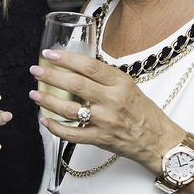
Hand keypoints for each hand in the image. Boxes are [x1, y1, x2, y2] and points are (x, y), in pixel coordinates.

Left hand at [29, 49, 181, 173]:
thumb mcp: (129, 87)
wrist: (158, 140)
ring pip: (70, 109)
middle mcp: (113, 100)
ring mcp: (105, 121)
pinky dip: (56, 128)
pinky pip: (73, 134)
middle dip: (51, 76)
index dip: (66, 59)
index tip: (49, 54)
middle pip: (75, 84)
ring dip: (48, 101)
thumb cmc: (144, 112)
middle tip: (36, 71)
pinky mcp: (100, 138)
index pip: (89, 66)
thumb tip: (78, 67)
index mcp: (120, 83)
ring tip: (35, 94)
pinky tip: (45, 121)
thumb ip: (106, 79)